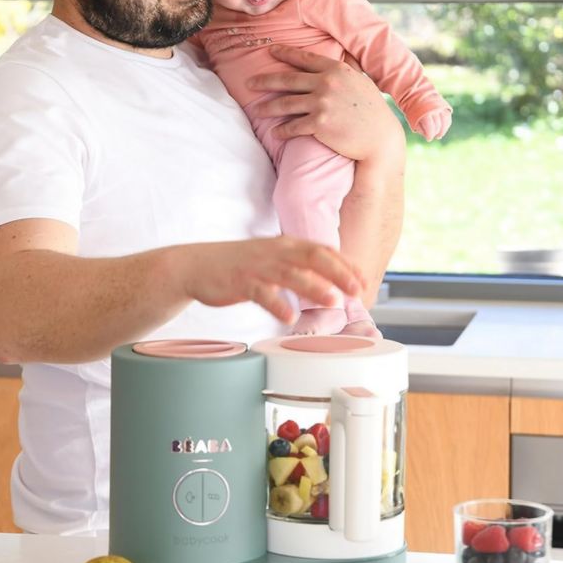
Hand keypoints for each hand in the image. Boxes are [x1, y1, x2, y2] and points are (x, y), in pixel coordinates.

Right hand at [171, 235, 366, 324]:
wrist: (198, 265)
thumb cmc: (240, 266)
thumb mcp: (274, 260)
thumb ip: (301, 268)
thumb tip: (332, 282)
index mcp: (287, 245)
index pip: (323, 250)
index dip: (346, 265)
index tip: (364, 280)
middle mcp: (276, 251)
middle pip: (313, 257)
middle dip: (338, 272)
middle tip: (357, 289)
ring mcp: (258, 266)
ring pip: (291, 274)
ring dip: (314, 286)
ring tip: (332, 300)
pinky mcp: (241, 281)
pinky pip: (261, 293)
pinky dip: (276, 304)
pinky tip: (288, 317)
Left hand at [247, 45, 403, 161]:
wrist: (380, 139)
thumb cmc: (372, 112)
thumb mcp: (361, 83)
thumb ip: (346, 72)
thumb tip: (339, 61)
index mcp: (336, 70)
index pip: (304, 58)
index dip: (285, 54)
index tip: (270, 51)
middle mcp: (326, 83)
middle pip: (287, 79)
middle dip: (264, 81)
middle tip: (249, 83)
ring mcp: (322, 103)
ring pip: (285, 103)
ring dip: (267, 108)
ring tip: (256, 111)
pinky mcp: (319, 124)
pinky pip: (293, 126)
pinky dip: (281, 130)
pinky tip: (275, 133)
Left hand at [415, 108, 451, 140]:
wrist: (416, 95)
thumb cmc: (413, 110)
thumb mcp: (412, 120)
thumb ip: (420, 128)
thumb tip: (428, 136)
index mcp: (424, 112)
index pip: (430, 127)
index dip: (430, 135)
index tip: (428, 139)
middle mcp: (433, 109)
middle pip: (438, 124)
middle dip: (436, 133)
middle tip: (433, 137)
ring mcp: (439, 106)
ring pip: (445, 120)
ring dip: (443, 130)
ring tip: (439, 135)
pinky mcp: (443, 105)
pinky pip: (448, 116)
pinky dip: (446, 124)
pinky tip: (443, 129)